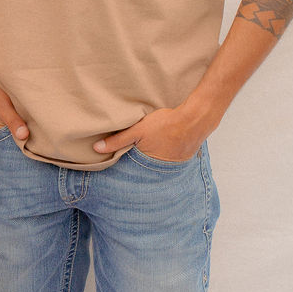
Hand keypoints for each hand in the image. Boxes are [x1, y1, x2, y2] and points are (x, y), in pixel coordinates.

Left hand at [93, 106, 210, 161]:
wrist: (195, 119)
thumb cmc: (166, 124)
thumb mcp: (138, 130)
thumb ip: (118, 140)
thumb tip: (96, 148)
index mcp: (147, 165)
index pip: (131, 172)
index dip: (124, 170)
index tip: (116, 170)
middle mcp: (160, 170)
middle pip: (144, 170)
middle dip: (137, 168)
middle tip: (131, 165)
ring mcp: (172, 166)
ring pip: (156, 166)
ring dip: (151, 162)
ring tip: (149, 155)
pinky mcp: (182, 159)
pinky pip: (168, 161)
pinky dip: (164, 157)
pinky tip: (163, 149)